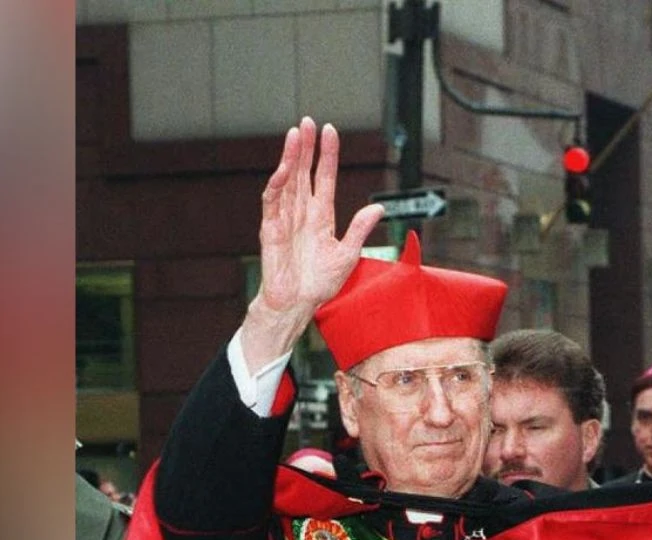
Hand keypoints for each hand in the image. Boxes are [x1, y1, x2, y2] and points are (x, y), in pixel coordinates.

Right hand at [241, 117, 384, 366]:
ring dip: (291, 157)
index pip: (325, 178)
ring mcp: (286, 218)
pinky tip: (283, 168)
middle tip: (308, 122)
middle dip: (306, 147)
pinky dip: (277, 185)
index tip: (330, 131)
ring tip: (295, 134)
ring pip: (288, 181)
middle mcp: (302, 212)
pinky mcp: (272, 229)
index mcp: (321, 216)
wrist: (298, 305)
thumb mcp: (347, 255)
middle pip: (303, 172)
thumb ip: (360, 229)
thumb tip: (379, 207)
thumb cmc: (319, 284)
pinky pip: (273, 202)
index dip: (327, 155)